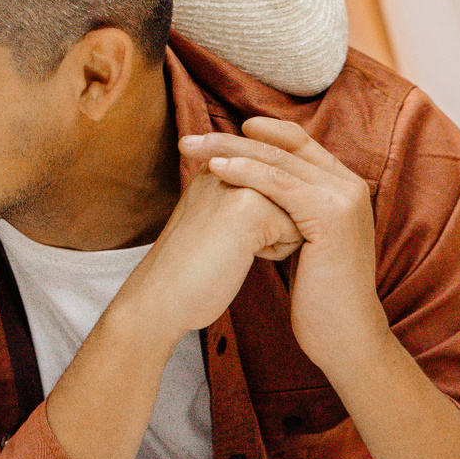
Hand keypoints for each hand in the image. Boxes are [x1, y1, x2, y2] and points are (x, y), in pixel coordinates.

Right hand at [111, 169, 302, 352]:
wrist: (160, 296)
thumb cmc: (192, 266)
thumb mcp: (217, 215)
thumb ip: (245, 195)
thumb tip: (291, 197)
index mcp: (218, 162)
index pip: (277, 180)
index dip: (265, 216)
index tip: (228, 233)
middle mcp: (227, 163)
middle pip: (292, 193)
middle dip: (276, 223)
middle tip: (229, 241)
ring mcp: (238, 181)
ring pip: (299, 210)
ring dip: (278, 236)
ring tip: (235, 246)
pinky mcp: (250, 207)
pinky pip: (298, 230)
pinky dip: (277, 251)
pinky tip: (240, 256)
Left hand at [180, 118, 389, 367]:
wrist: (344, 336)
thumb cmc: (317, 295)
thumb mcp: (299, 239)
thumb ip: (284, 208)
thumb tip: (242, 186)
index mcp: (341, 186)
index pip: (293, 143)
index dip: (252, 135)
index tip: (209, 137)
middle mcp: (348, 184)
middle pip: (282, 146)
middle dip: (231, 139)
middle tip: (189, 140)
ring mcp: (344, 196)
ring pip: (277, 160)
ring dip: (230, 149)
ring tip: (192, 147)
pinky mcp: (333, 214)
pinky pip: (281, 183)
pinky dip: (247, 172)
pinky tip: (217, 168)